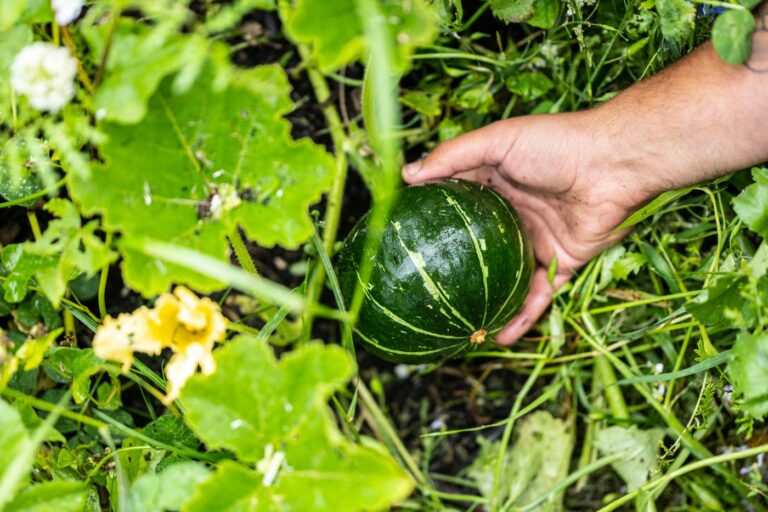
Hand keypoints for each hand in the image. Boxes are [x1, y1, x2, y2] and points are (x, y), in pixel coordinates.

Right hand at [401, 111, 658, 343]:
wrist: (614, 165)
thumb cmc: (556, 145)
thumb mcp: (498, 141)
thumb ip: (454, 156)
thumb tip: (407, 175)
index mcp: (495, 185)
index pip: (457, 206)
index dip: (434, 221)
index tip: (406, 241)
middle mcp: (513, 215)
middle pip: (479, 248)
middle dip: (456, 268)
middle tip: (426, 289)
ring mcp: (536, 241)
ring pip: (506, 278)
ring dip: (486, 301)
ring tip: (459, 325)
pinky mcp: (561, 262)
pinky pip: (538, 295)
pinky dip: (522, 317)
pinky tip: (500, 335)